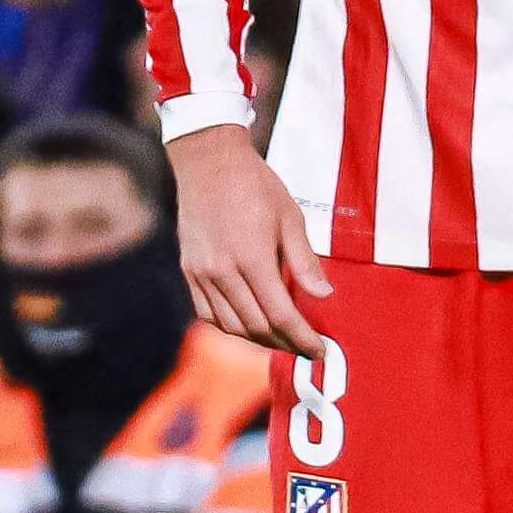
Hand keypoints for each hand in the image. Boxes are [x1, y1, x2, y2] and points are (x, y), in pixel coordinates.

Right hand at [169, 119, 331, 359]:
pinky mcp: (188, 271)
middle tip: (305, 349)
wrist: (209, 162)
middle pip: (256, 327)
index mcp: (251, 258)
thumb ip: (305, 262)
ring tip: (282, 341)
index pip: (281, 315)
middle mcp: (222, 271)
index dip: (303, 338)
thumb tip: (323, 296)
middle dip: (284, 344)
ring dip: (258, 340)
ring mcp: (200, 273)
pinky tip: (249, 326)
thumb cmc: (255, 186)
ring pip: (230, 326)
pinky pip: (207, 314)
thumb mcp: (290, 218)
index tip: (319, 350)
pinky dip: (230, 328)